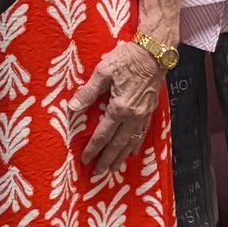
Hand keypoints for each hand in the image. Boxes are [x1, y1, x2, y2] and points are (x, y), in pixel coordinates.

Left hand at [67, 42, 166, 176]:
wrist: (154, 53)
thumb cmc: (127, 58)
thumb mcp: (103, 71)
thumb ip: (88, 92)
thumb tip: (73, 108)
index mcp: (119, 108)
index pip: (103, 134)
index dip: (93, 148)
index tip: (85, 160)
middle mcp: (132, 116)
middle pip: (118, 144)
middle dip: (107, 160)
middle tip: (98, 174)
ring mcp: (143, 114)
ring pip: (131, 142)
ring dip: (121, 157)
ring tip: (114, 169)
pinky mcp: (150, 110)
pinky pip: (142, 133)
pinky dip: (136, 145)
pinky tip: (132, 152)